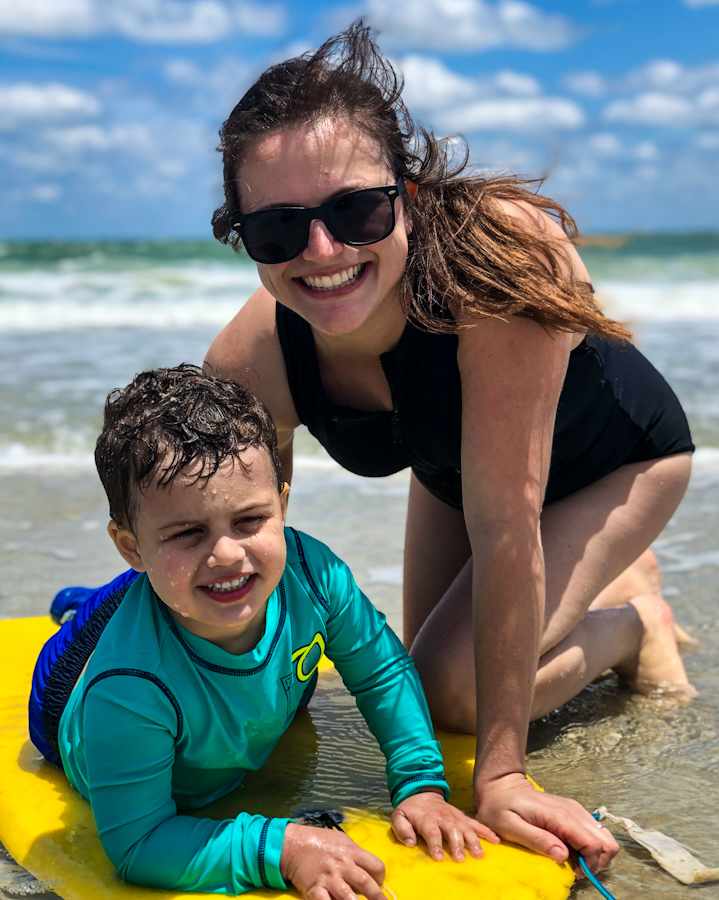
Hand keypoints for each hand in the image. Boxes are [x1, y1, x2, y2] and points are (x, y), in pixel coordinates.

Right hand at [280, 822, 385, 899]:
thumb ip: (355, 854)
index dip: (380, 877)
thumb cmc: (320, 841)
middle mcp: (343, 865)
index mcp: (352, 852)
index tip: (378, 884)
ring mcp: (329, 878)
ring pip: (348, 896)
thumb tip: (367, 869)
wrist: (294, 845)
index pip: (375, 865)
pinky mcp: (315, 889)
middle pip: (366, 883)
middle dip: (377, 897)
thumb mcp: (341, 840)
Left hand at [390, 788, 498, 861]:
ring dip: (473, 841)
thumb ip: (401, 828)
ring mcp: (455, 817)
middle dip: (456, 845)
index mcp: (427, 819)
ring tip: (479, 855)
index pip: (432, 832)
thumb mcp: (398, 816)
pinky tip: (496, 840)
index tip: (438, 858)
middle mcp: (443, 818)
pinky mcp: (463, 817)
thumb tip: (409, 843)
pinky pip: (476, 824)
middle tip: (460, 859)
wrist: (421, 792)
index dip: (435, 844)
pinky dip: (487, 831)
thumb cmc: (411, 810)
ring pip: (466, 828)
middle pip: (452, 831)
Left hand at [475, 773, 618, 875]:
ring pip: (603, 837)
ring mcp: (575, 810)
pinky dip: (587, 847)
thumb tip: (563, 856)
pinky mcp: (573, 812)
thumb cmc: (501, 806)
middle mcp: (574, 811)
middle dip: (596, 861)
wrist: (501, 784)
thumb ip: (538, 840)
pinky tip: (568, 849)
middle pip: (607, 841)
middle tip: (574, 868)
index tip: (572, 871)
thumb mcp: (510, 826)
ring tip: (571, 860)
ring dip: (593, 855)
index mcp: (561, 816)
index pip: (594, 844)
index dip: (590, 864)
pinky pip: (592, 832)